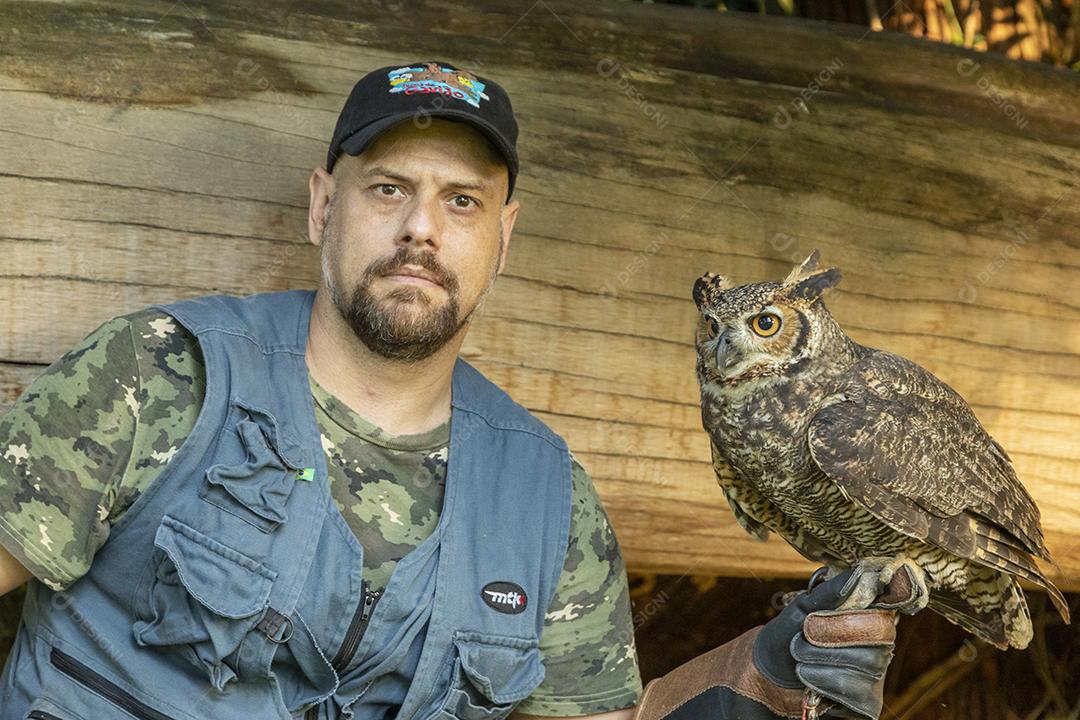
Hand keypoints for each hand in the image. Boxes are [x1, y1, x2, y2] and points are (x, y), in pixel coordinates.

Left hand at [753, 566, 911, 718]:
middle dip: (830, 636)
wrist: (770, 675)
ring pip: (866, 665)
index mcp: (867, 616)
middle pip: (877, 637)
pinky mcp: (867, 702)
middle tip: (803, 635)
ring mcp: (876, 675)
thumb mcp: (801, 609)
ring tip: (800, 657)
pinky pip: (857, 692)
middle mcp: (880, 645)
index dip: (856, 612)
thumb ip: (829, 593)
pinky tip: (809, 678)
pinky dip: (824, 683)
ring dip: (821, 659)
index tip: (818, 618)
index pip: (884, 608)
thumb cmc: (788, 635)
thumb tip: (858, 573)